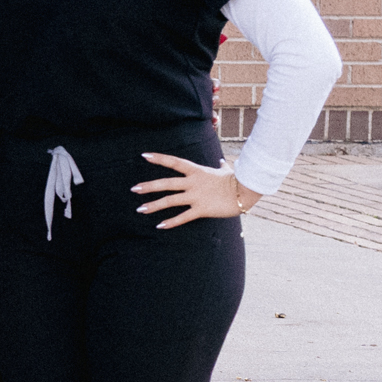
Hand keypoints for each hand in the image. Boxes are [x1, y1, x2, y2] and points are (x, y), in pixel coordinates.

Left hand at [134, 151, 258, 228]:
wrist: (247, 191)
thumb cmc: (236, 180)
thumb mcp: (225, 171)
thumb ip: (221, 166)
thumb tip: (223, 162)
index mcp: (196, 171)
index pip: (174, 162)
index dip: (159, 159)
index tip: (144, 156)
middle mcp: (193, 183)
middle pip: (166, 183)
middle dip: (148, 187)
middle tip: (134, 189)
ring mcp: (196, 196)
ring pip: (170, 201)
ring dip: (154, 206)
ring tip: (140, 209)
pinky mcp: (202, 209)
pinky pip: (183, 217)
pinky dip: (171, 222)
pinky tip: (159, 225)